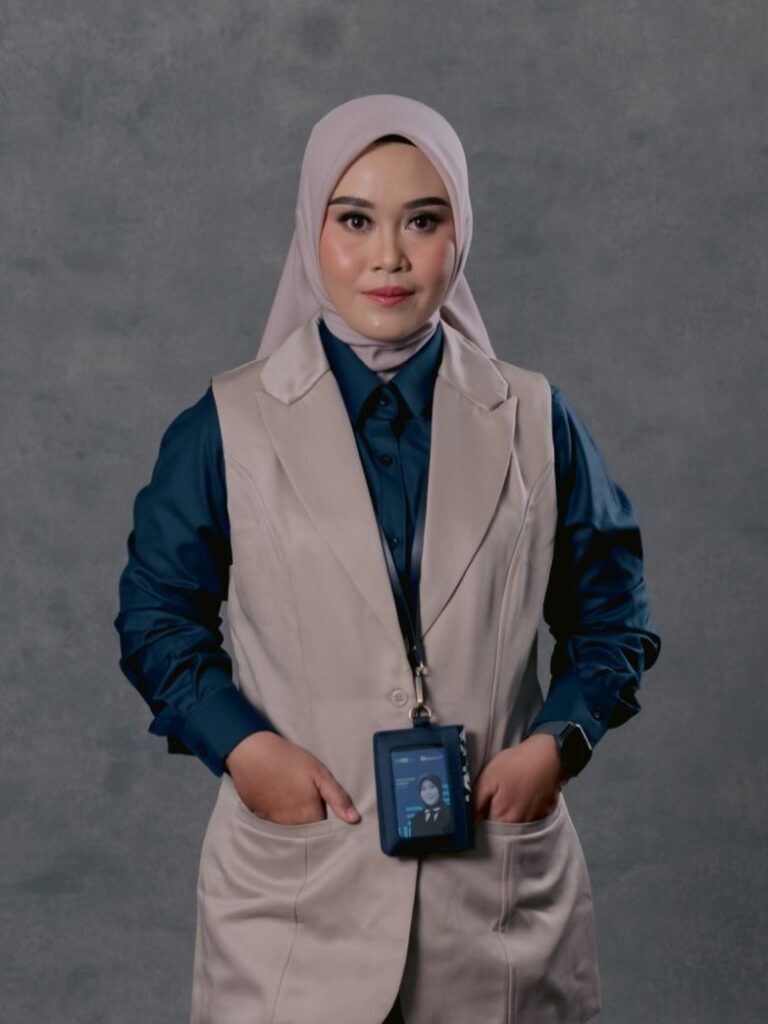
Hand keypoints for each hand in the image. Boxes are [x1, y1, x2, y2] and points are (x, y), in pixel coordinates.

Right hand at [225, 732, 360, 825]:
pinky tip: (277, 799)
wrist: (251, 753)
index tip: (327, 810)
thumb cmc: (288, 760)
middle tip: (308, 801)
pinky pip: (273, 823)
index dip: (327, 819)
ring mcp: (273, 822)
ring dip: (294, 820)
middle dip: (310, 822)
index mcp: (309, 815)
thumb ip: (338, 798)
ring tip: (293, 800)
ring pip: (290, 828)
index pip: (324, 829)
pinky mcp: (259, 816)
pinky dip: (278, 816)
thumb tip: (355, 820)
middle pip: (306, 831)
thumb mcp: (319, 773)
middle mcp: (291, 825)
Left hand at [471, 734, 568, 824]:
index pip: (486, 831)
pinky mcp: (545, 813)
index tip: (480, 808)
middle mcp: (521, 826)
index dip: (481, 820)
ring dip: (511, 814)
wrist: (548, 755)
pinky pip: (529, 818)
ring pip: (516, 824)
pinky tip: (523, 794)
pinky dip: (524, 810)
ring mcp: (535, 820)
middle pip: (502, 831)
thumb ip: (476, 802)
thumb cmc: (517, 764)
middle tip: (496, 797)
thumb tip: (469, 821)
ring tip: (511, 793)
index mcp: (504, 819)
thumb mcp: (488, 778)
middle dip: (495, 818)